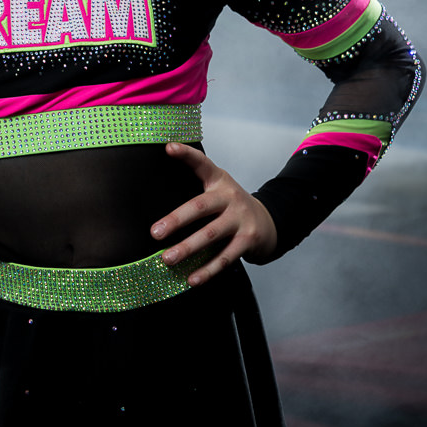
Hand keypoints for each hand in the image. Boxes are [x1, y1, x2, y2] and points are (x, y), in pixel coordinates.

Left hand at [151, 143, 276, 285]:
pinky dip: (208, 270)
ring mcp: (240, 219)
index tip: (169, 147)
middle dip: (176, 220)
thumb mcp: (218, 187)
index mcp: (219, 181)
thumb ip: (195, 182)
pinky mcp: (249, 240)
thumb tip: (160, 186)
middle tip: (155, 233)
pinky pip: (225, 257)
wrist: (271, 221)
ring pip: (211, 235)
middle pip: (199, 207)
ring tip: (167, 259)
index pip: (202, 163)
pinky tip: (192, 279)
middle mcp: (230, 197)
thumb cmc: (232, 206)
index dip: (186, 154)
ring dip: (187, 248)